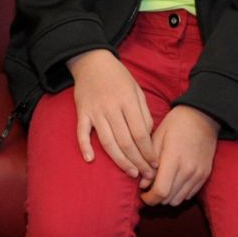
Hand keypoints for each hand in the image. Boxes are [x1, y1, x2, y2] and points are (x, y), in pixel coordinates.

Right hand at [67, 49, 156, 185]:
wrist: (91, 60)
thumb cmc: (118, 77)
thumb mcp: (137, 90)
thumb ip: (143, 113)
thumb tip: (148, 137)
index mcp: (128, 101)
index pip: (140, 133)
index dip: (149, 152)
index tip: (155, 164)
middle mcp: (111, 108)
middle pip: (126, 142)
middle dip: (138, 162)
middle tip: (147, 176)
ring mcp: (95, 111)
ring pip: (107, 142)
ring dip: (120, 161)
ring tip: (131, 173)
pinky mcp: (81, 112)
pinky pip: (81, 132)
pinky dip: (85, 146)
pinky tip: (91, 160)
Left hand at [140, 105, 218, 206]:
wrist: (202, 117)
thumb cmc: (175, 125)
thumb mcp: (157, 138)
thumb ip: (149, 162)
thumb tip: (143, 184)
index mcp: (173, 159)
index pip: (161, 191)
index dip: (149, 198)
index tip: (142, 193)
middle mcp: (188, 170)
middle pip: (169, 199)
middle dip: (155, 198)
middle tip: (149, 188)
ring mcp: (198, 174)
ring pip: (179, 200)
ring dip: (167, 197)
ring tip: (161, 184)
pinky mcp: (205, 175)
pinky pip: (189, 194)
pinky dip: (179, 193)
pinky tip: (173, 181)